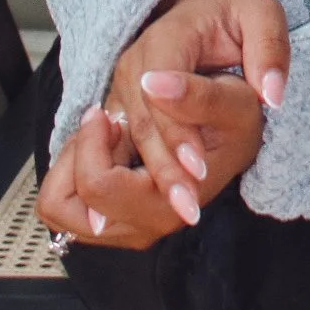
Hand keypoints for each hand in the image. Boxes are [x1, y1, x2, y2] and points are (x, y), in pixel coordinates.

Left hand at [36, 79, 263, 250]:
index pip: (98, 186)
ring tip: (103, 135)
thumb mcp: (233, 99)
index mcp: (169, 204)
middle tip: (102, 122)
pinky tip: (107, 144)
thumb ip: (196, 96)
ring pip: (62, 209)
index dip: (92, 144)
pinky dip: (76, 170)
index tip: (106, 113)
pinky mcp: (124, 210)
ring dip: (71, 166)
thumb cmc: (241, 117)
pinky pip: (74, 201)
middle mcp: (146, 223)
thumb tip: (154, 86)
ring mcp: (133, 222)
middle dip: (75, 156)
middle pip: (66, 207)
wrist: (247, 130)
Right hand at [39, 0, 289, 248]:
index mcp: (165, 38)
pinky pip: (119, 150)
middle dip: (166, 168)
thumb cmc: (231, 17)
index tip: (200, 167)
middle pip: (144, 124)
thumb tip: (271, 95)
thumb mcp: (260, 15)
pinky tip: (141, 211)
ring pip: (131, 142)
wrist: (198, 12)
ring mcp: (122, 91)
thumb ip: (269, 49)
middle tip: (191, 205)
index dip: (180, 131)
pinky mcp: (121, 112)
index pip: (163, 90)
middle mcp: (134, 66)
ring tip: (181, 212)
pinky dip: (127, 181)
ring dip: (152, 180)